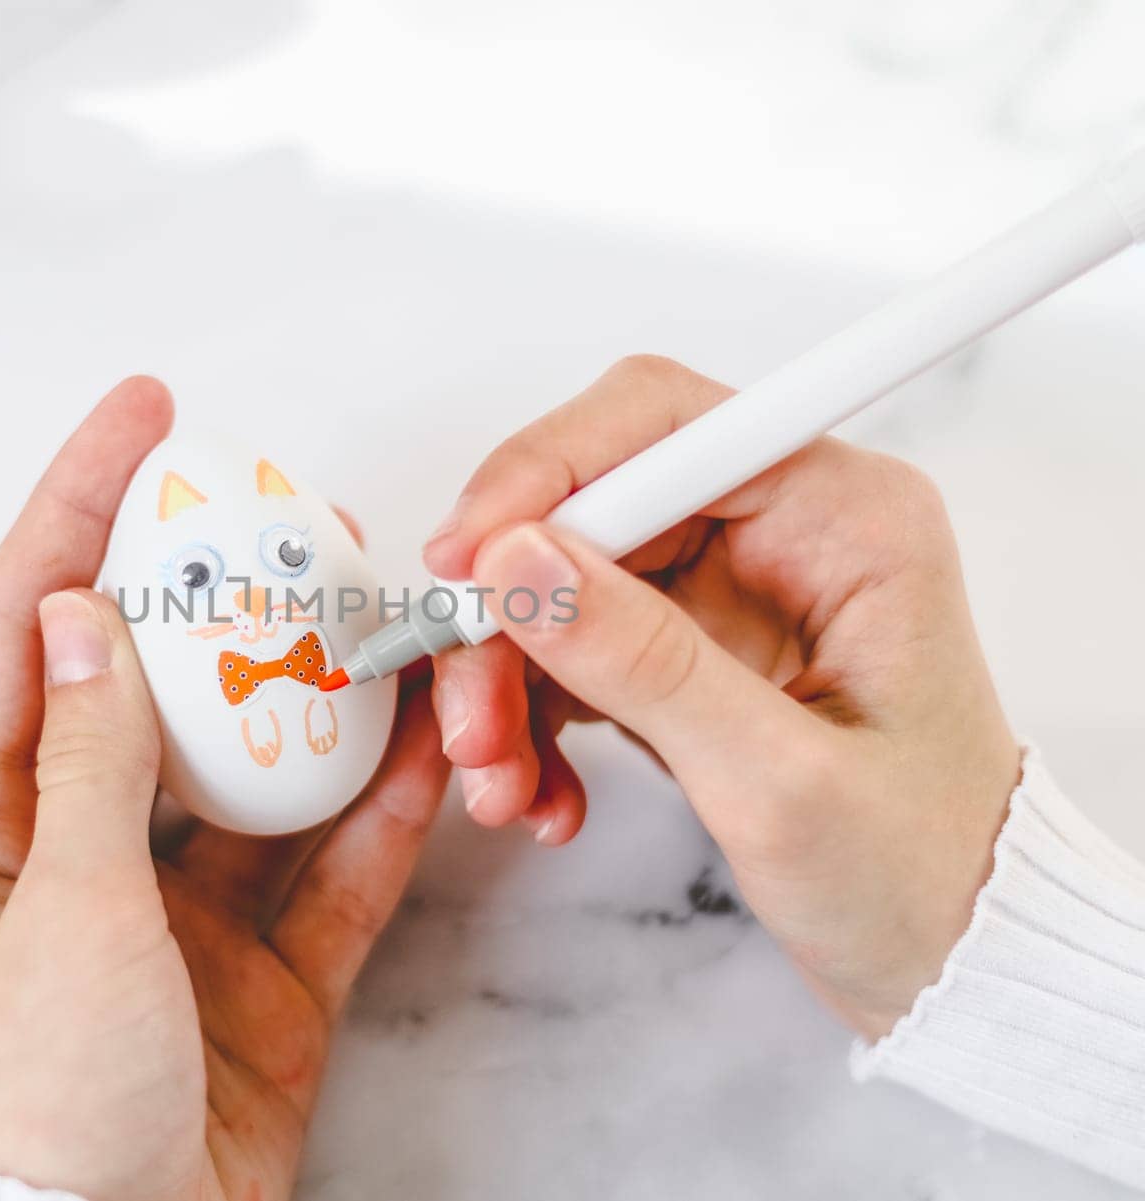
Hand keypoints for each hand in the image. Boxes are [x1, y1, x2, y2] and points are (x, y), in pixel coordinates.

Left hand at [0, 377, 449, 1200]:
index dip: (78, 505)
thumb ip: (90, 763)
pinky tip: (432, 751)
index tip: (145, 415)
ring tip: (389, 622)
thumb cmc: (46, 1108)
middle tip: (304, 525)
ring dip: (324, 704)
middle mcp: (85, 852)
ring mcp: (182, 913)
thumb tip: (87, 613)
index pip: (28, 624)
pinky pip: (333, 874)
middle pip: (163, 686)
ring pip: (266, 774)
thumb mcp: (65, 915)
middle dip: (229, 600)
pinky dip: (383, 818)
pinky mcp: (266, 974)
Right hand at [421, 355, 1020, 1039]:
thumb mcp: (778, 780)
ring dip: (506, 678)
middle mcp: (781, 531)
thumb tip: (516, 559)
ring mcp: (728, 588)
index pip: (661, 423)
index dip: (544, 473)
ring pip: (559, 582)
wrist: (951, 955)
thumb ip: (644, 661)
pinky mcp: (686, 646)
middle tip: (471, 709)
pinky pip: (570, 648)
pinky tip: (541, 793)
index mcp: (843, 518)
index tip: (465, 560)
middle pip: (588, 508)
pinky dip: (532, 717)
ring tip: (500, 780)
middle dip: (511, 610)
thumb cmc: (920, 872)